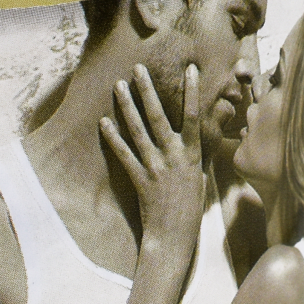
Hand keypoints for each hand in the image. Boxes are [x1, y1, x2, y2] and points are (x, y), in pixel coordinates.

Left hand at [101, 63, 204, 262]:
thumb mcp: (200, 178)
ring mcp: (155, 167)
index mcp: (192, 155)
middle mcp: (173, 157)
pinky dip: (113, 138)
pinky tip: (103, 122)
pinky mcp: (139, 179)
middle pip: (159, 116)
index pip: (193, 117)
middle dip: (148, 90)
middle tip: (138, 68)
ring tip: (119, 85)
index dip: (192, 92)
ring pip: (138, 131)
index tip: (189, 69)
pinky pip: (124, 154)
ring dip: (127, 106)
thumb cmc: (190, 208)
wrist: (174, 235)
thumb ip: (195, 156)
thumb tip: (196, 137)